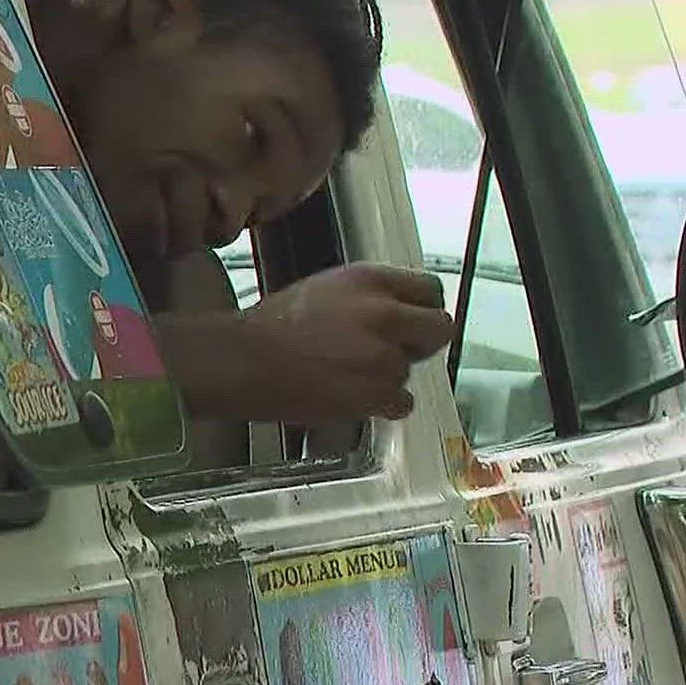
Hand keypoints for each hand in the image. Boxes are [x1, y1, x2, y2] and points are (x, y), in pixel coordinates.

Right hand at [238, 263, 452, 421]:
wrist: (246, 361)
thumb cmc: (274, 325)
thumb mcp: (326, 288)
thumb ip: (369, 296)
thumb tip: (397, 311)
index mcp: (370, 280)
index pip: (430, 289)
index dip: (424, 308)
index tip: (416, 319)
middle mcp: (384, 313)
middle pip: (439, 328)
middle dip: (423, 341)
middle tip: (398, 349)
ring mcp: (384, 356)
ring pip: (412, 370)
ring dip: (389, 375)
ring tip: (349, 374)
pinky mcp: (377, 393)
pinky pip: (402, 402)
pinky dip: (383, 404)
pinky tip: (353, 395)